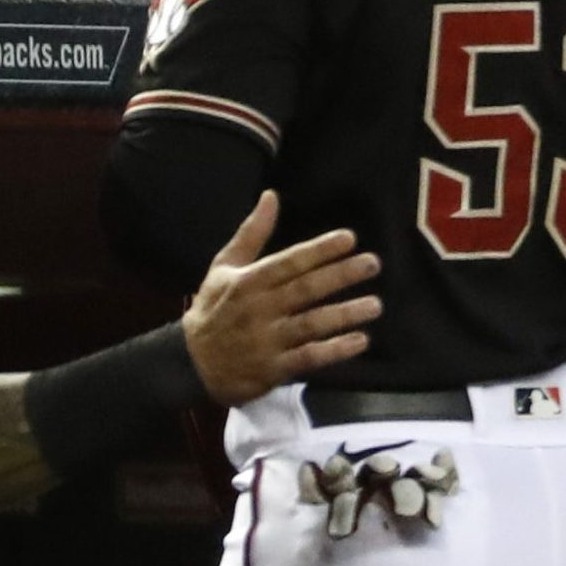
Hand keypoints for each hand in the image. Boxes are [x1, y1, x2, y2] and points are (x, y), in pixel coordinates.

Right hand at [183, 191, 380, 404]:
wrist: (190, 363)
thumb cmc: (213, 309)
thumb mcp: (224, 267)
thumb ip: (251, 233)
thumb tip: (271, 196)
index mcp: (249, 281)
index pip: (290, 262)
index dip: (320, 250)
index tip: (350, 238)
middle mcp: (260, 309)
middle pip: (306, 289)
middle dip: (341, 275)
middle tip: (373, 264)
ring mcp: (267, 340)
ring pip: (311, 323)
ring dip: (345, 314)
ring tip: (375, 305)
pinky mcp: (273, 369)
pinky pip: (308, 357)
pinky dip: (334, 350)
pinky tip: (360, 341)